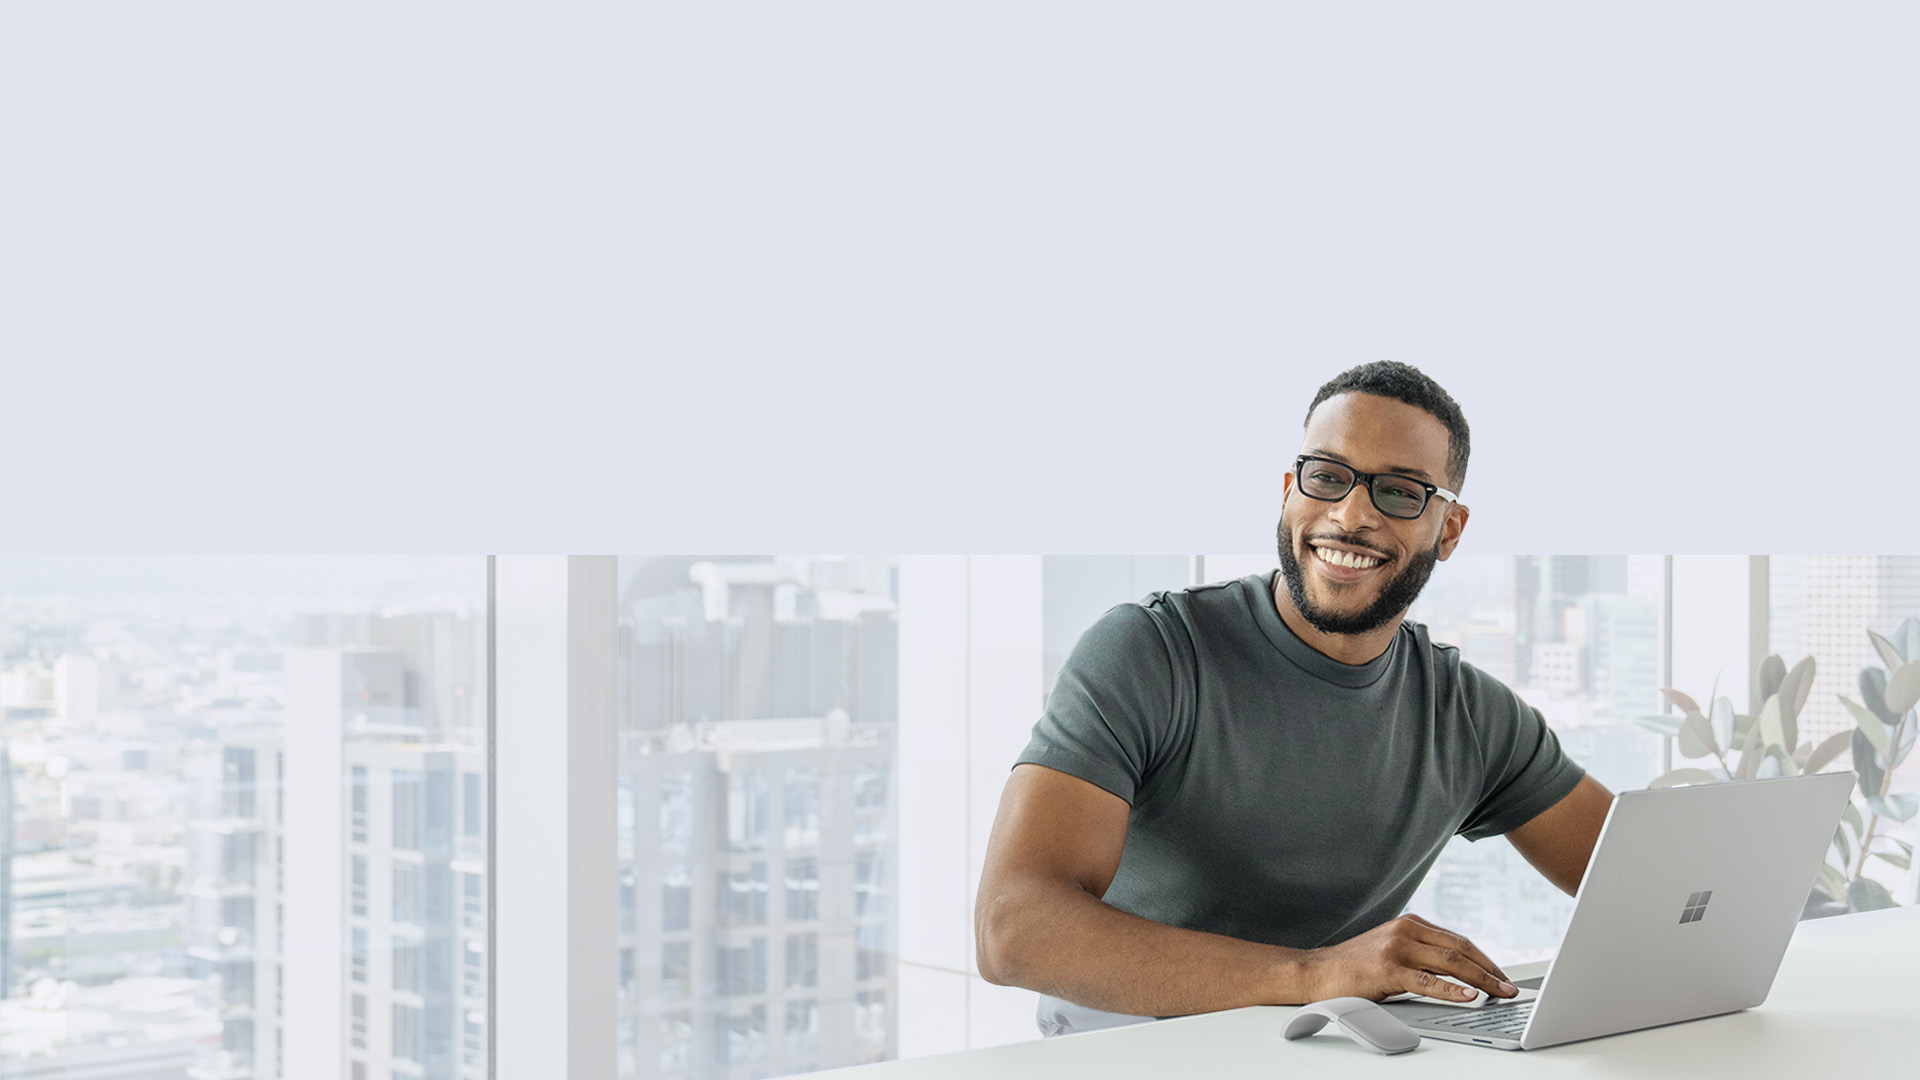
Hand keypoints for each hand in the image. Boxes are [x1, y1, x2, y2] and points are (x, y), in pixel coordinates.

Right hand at [1303, 914, 1518, 1003]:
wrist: (1318, 972)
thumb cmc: (1355, 966)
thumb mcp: (1392, 950)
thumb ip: (1421, 952)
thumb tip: (1460, 971)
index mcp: (1410, 923)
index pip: (1459, 940)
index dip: (1486, 959)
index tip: (1503, 976)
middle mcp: (1406, 930)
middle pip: (1460, 949)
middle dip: (1490, 970)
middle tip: (1510, 987)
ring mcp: (1396, 948)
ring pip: (1450, 963)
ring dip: (1481, 980)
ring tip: (1500, 993)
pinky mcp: (1387, 969)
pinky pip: (1428, 981)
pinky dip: (1453, 990)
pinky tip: (1470, 997)